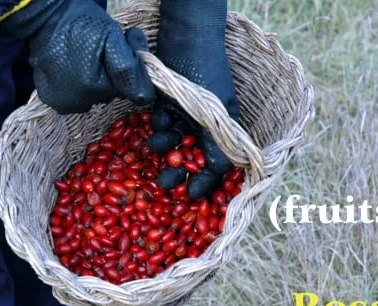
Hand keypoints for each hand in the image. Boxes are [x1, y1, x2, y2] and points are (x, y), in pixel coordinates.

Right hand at [2, 0, 154, 113]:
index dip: (127, 71)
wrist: (46, 17)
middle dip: (109, 77)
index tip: (118, 53)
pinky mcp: (51, 101)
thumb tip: (145, 96)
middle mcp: (78, 103)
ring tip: (83, 60)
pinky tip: (70, 69)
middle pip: (109, 95)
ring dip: (93, 83)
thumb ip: (130, 67)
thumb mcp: (113, 37)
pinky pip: (74, 98)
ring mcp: (63, 104)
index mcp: (95, 88)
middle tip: (98, 55)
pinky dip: (76, 86)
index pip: (127, 90)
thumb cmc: (84, 24)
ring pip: (93, 98)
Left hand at [147, 0, 239, 198]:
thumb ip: (217, 142)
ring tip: (152, 148)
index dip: (206, 182)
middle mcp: (205, 126)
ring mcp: (185, 116)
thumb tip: (220, 173)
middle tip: (162, 184)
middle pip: (190, 159)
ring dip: (163, 149)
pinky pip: (160, 125)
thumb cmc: (209, 73)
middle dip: (177, 173)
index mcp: (224, 130)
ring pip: (172, 144)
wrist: (187, 37)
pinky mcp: (166, 105)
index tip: (192, 195)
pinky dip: (156, 128)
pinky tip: (155, 122)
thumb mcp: (216, 110)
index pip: (217, 164)